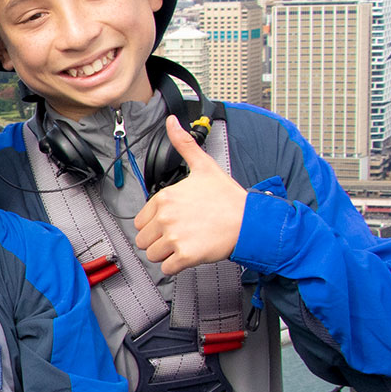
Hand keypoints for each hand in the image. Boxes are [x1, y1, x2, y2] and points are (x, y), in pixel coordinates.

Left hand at [132, 116, 246, 275]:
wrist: (250, 220)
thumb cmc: (228, 198)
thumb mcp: (204, 166)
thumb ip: (183, 144)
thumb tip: (171, 122)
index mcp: (164, 198)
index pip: (141, 221)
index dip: (155, 224)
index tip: (173, 222)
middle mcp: (165, 217)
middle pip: (143, 239)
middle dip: (158, 240)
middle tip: (180, 234)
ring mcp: (174, 237)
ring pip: (152, 255)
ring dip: (166, 254)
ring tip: (185, 243)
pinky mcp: (185, 256)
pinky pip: (166, 269)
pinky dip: (175, 266)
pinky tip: (189, 255)